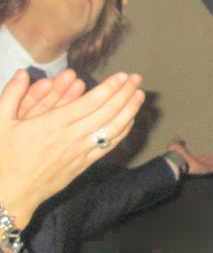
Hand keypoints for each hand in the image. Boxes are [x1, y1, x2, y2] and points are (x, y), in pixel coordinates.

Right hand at [0, 70, 144, 227]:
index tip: (122, 75)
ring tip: (140, 95)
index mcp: (52, 124)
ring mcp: (79, 153)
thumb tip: (22, 73)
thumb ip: (11, 95)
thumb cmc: (1, 161)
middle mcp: (71, 137)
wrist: (6, 198)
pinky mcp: (82, 166)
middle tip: (137, 78)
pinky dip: (121, 132)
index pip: (90, 102)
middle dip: (125, 93)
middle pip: (107, 112)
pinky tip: (129, 121)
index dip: (110, 87)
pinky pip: (107, 146)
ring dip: (129, 110)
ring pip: (112, 129)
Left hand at [168, 135, 212, 174]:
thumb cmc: (175, 152)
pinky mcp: (200, 169)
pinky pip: (208, 169)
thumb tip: (177, 136)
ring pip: (208, 165)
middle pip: (205, 162)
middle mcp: (194, 162)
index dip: (204, 157)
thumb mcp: (175, 144)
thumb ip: (177, 141)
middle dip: (211, 160)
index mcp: (189, 158)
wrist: (175, 160)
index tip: (209, 156)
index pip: (199, 158)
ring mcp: (198, 166)